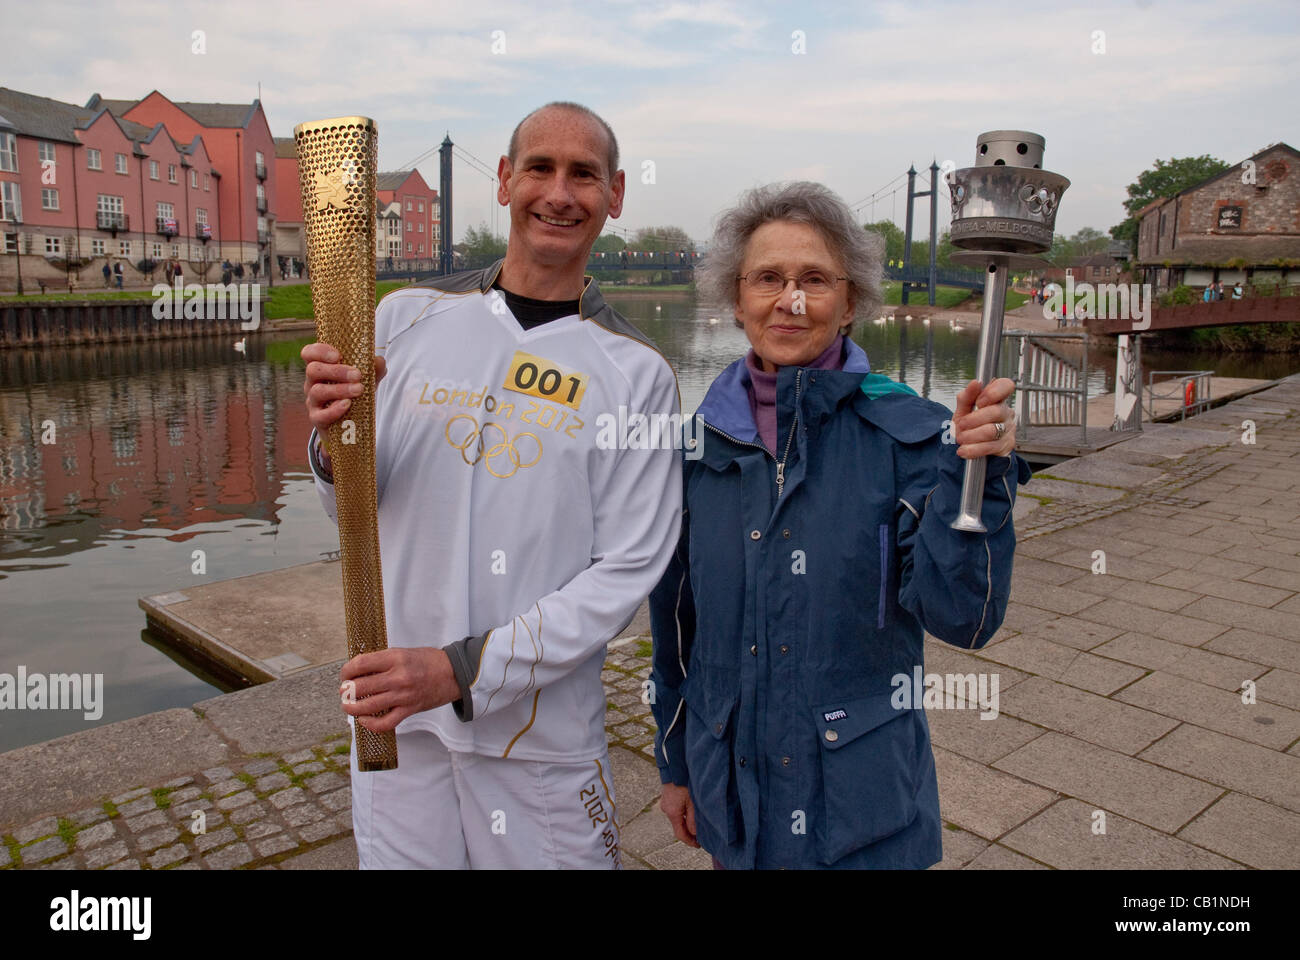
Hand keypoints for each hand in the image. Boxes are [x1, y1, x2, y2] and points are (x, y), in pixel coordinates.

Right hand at [302, 342, 386, 471]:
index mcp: (322, 368)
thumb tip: (378, 361)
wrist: (350, 424)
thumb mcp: (366, 380)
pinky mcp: (317, 419)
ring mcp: (313, 401)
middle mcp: (313, 383)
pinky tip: (347, 405)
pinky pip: (320, 415)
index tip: (338, 355)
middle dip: (336, 371)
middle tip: (357, 375)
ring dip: (339, 389)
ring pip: (318, 391)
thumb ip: (373, 369)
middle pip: (313, 370)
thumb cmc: (355, 395)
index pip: (309, 353)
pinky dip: (334, 410)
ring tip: (359, 389)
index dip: (320, 351)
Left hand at [340, 647, 458, 732]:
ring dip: (352, 708)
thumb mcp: (403, 652)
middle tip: (344, 691)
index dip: (347, 670)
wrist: (454, 673)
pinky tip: (364, 720)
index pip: (361, 664)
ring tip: (347, 706)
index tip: (345, 674)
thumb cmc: (428, 661)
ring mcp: (403, 695)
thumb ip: (382, 661)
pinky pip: (385, 723)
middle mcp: (398, 676)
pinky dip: (370, 724)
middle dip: (346, 690)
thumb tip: (358, 672)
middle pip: (360, 687)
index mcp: (395, 658)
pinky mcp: (409, 710)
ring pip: (368, 706)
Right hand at [659, 783, 698, 847]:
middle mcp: (666, 809)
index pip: (680, 834)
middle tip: (700, 836)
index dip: (689, 841)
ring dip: (686, 821)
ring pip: (677, 817)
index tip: (698, 845)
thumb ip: (693, 820)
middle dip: (689, 832)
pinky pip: (675, 809)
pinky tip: (691, 810)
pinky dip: (683, 813)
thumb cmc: (685, 782)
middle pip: (678, 826)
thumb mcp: (693, 803)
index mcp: (672, 813)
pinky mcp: (667, 797)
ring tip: (697, 823)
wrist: (676, 767)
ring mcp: (665, 803)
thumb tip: (694, 833)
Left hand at [953, 378, 1016, 458]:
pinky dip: (974, 449)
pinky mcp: (1006, 446)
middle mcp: (1006, 413)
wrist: (967, 447)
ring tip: (960, 438)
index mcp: (996, 399)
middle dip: (974, 419)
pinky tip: (964, 450)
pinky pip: (990, 447)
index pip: (1006, 386)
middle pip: (996, 411)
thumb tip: (975, 383)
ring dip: (972, 435)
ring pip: (992, 431)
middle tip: (961, 425)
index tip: (979, 402)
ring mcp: (1008, 429)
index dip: (993, 393)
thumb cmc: (967, 426)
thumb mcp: (962, 410)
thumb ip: (967, 397)